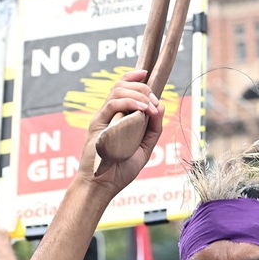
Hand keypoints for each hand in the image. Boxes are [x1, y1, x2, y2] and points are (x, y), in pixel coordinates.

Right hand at [80, 70, 164, 189]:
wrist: (102, 186)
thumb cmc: (120, 171)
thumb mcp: (145, 148)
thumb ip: (153, 129)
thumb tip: (162, 107)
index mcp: (117, 118)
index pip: (121, 89)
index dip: (132, 77)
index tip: (146, 73)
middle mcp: (108, 115)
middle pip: (121, 85)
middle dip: (142, 87)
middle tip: (154, 101)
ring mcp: (102, 119)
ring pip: (117, 91)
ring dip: (138, 93)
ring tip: (150, 106)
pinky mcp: (97, 125)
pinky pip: (112, 104)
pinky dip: (130, 102)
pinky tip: (143, 110)